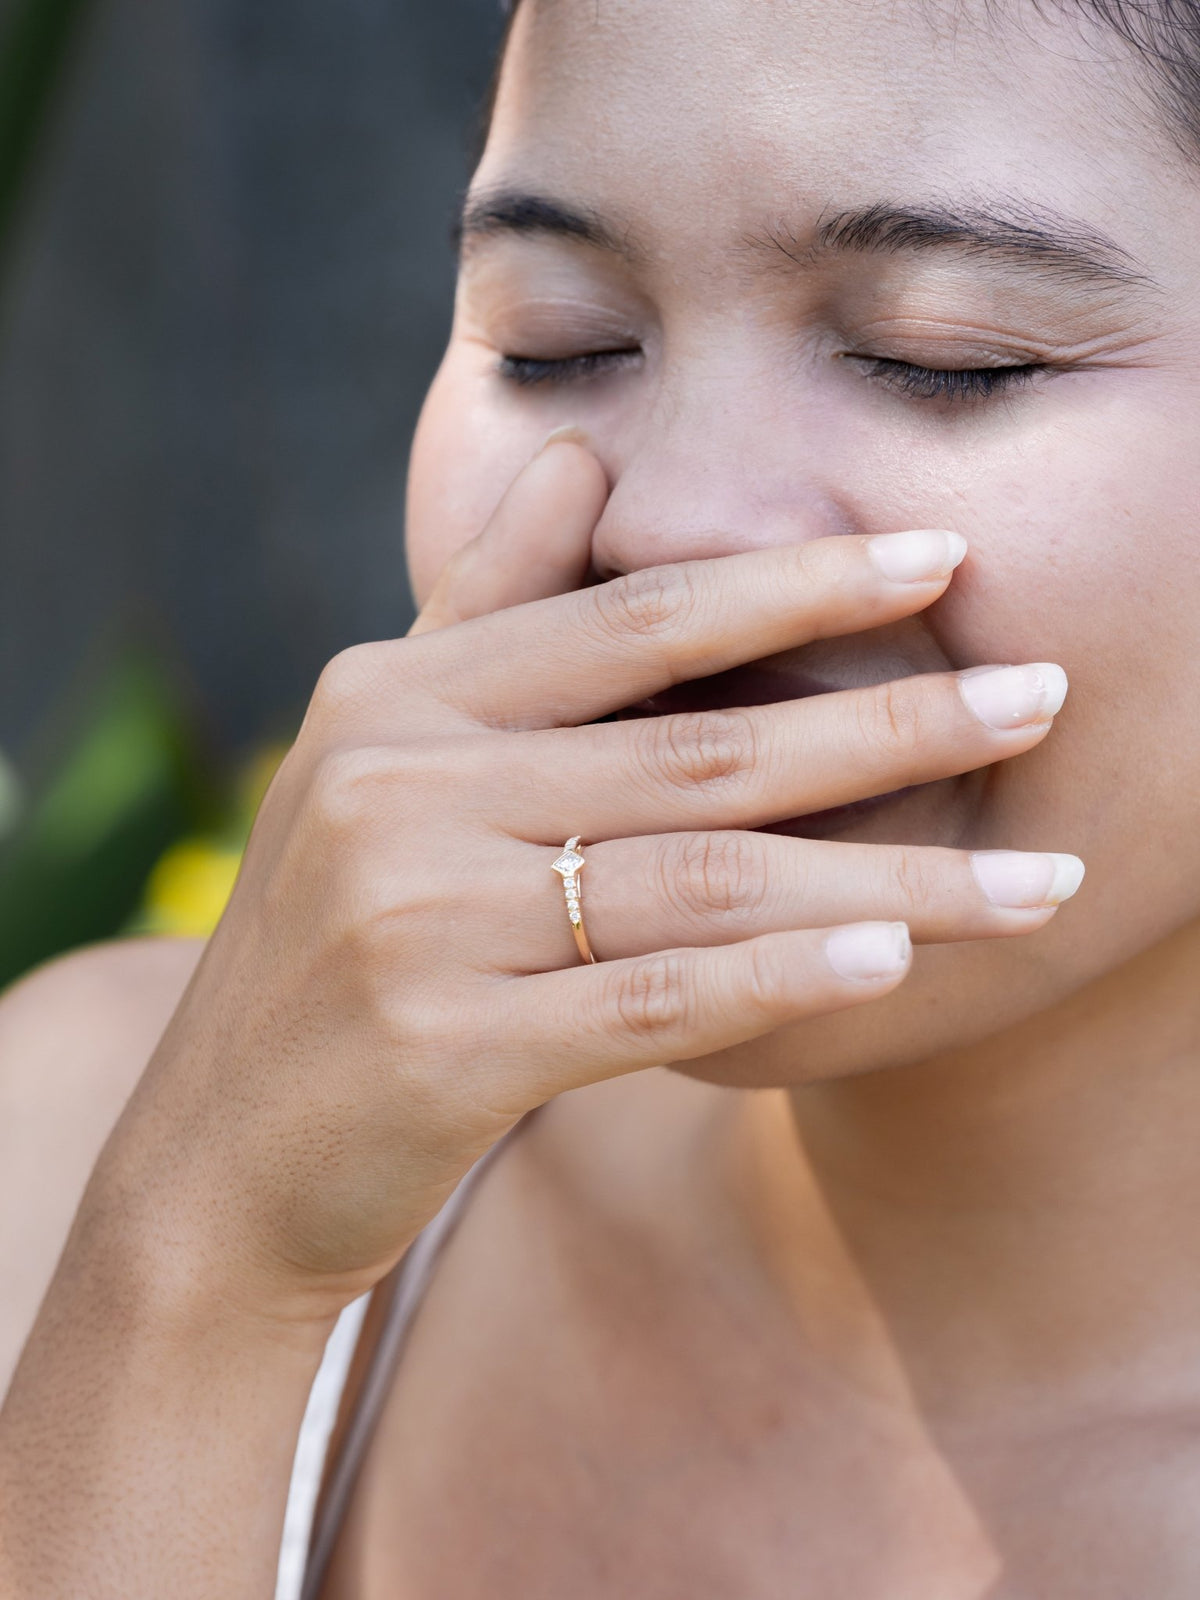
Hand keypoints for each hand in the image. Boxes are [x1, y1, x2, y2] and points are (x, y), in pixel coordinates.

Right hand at [96, 434, 1075, 1321]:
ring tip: (1038, 882)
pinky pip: (656, 1001)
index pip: (631, 617)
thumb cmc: (333, 946)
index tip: (941, 554)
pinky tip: (895, 963)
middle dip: (893, 719)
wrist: (217, 1158)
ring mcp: (419, 918)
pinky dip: (784, 979)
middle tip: (1044, 695)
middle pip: (699, 746)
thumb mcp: (379, 752)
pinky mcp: (444, 1048)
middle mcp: (403, 788)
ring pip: (705, 879)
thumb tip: (582, 453)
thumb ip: (484, 606)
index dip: (796, 581)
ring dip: (892, 879)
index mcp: (396, 698)